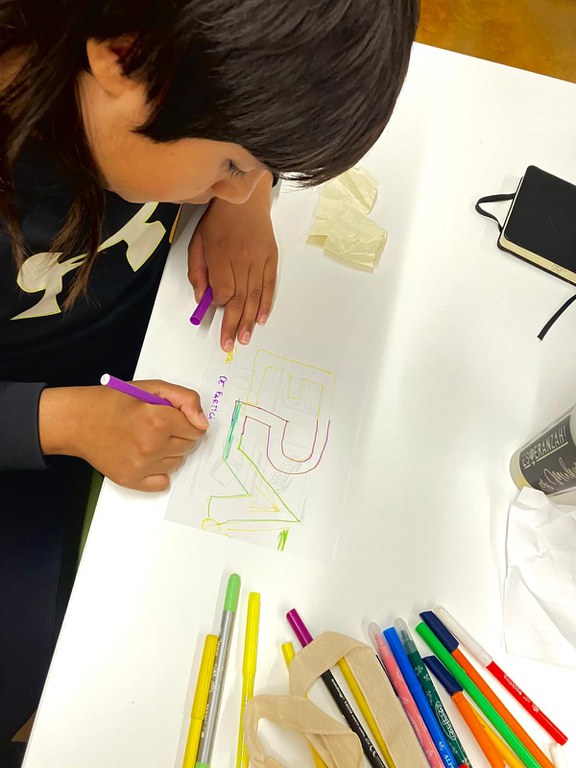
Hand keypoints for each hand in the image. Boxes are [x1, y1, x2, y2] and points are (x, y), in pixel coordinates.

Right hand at [39, 381, 207, 491]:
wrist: (78, 420)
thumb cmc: (113, 402)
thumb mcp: (152, 387)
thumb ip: (185, 399)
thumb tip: (202, 422)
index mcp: (158, 420)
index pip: (197, 429)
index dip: (187, 420)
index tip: (173, 417)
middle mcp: (151, 445)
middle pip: (189, 446)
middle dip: (179, 435)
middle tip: (157, 426)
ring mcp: (141, 466)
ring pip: (177, 463)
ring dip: (169, 452)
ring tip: (148, 439)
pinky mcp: (131, 480)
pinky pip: (163, 482)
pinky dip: (158, 471)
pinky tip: (145, 456)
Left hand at [187, 172, 277, 351]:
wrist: (245, 197)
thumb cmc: (218, 220)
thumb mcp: (197, 242)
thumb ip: (197, 271)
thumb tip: (203, 298)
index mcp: (221, 255)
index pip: (222, 290)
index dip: (219, 306)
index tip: (216, 313)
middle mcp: (242, 259)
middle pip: (238, 299)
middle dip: (232, 324)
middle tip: (229, 344)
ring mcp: (259, 259)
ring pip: (254, 296)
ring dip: (249, 320)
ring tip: (244, 338)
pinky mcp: (271, 258)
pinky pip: (269, 285)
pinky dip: (266, 303)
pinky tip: (261, 319)